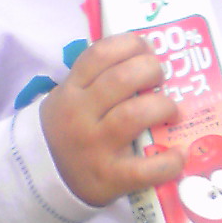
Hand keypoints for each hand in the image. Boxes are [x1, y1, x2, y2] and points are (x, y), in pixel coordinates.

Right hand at [40, 33, 184, 205]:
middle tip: (161, 78)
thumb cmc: (67, 130)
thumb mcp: (69, 98)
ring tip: (172, 111)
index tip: (147, 48)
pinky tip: (179, 153)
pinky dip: (169, 161)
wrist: (42, 178)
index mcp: (71, 90)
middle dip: (151, 70)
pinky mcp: (110, 177)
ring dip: (163, 107)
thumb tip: (147, 61)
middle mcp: (80, 115)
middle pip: (122, 79)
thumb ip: (97, 79)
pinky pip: (145, 168)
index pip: (100, 54)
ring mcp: (95, 147)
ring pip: (134, 115)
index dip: (131, 44)